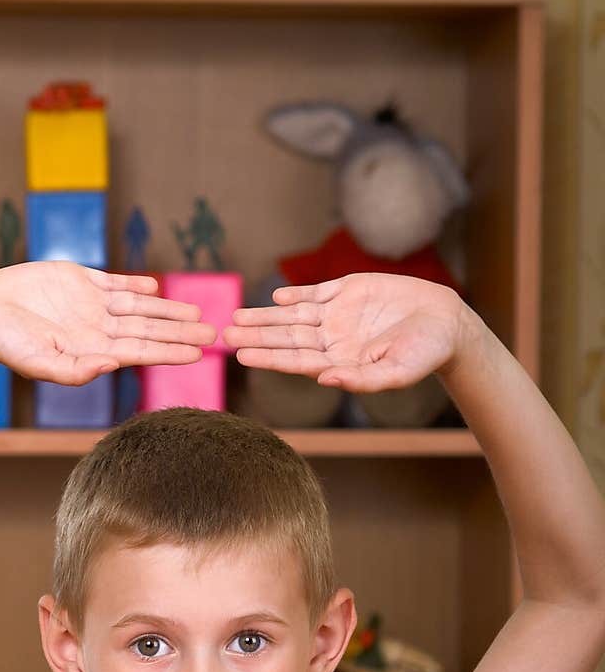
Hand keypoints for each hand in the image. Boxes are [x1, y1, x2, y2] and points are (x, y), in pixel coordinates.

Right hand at [0, 261, 215, 384]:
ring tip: (197, 314)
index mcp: (92, 350)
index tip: (199, 354)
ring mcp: (89, 305)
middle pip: (148, 330)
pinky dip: (135, 285)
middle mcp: (97, 330)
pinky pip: (113, 283)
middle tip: (216, 335)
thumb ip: (74, 370)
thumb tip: (110, 366)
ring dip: (167, 310)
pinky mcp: (77, 281)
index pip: (141, 352)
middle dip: (180, 332)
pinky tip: (156, 289)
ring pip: (138, 307)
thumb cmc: (6, 345)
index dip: (170, 351)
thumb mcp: (39, 363)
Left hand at [223, 273, 471, 391]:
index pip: (295, 361)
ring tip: (237, 315)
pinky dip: (295, 293)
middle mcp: (333, 340)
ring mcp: (339, 315)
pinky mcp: (349, 291)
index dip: (268, 357)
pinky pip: (316, 293)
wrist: (447, 323)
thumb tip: (325, 381)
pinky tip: (276, 296)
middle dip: (256, 335)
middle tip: (225, 333)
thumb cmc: (424, 355)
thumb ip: (361, 380)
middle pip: (287, 337)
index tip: (242, 356)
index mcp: (339, 362)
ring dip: (266, 316)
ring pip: (294, 315)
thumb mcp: (395, 372)